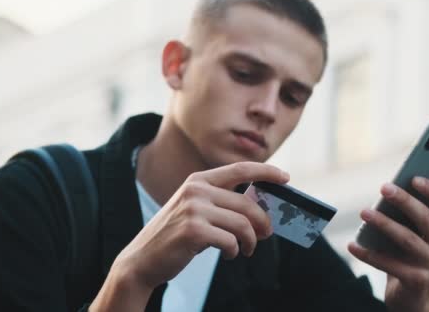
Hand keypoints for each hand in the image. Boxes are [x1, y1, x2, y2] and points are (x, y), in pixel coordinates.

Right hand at [91, 162, 288, 310]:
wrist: (142, 259)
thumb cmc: (175, 236)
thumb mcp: (195, 210)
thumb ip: (222, 204)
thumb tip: (262, 210)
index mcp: (198, 180)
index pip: (240, 169)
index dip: (266, 171)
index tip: (286, 178)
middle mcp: (196, 190)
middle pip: (247, 203)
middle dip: (263, 222)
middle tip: (267, 235)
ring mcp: (193, 209)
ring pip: (242, 224)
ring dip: (250, 241)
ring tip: (246, 250)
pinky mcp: (193, 231)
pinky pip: (231, 241)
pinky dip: (235, 251)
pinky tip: (229, 255)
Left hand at [348, 177, 428, 311]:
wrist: (413, 300)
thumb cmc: (408, 259)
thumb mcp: (413, 237)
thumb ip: (407, 218)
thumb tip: (387, 192)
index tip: (413, 177)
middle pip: (426, 219)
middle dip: (404, 201)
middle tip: (384, 188)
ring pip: (407, 239)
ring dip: (383, 223)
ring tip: (363, 212)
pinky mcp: (418, 282)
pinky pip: (389, 264)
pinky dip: (368, 254)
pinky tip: (352, 245)